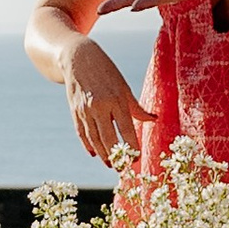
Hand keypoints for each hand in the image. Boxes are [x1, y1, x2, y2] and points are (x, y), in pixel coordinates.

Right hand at [63, 38, 147, 167]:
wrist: (77, 58)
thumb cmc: (106, 71)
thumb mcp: (123, 86)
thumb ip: (136, 107)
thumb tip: (153, 120)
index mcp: (115, 100)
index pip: (126, 129)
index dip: (131, 146)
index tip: (137, 158)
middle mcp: (99, 107)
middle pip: (108, 139)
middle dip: (116, 156)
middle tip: (123, 168)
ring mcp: (85, 110)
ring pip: (94, 139)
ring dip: (103, 154)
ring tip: (110, 165)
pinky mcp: (74, 111)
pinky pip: (82, 133)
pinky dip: (88, 145)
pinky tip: (95, 154)